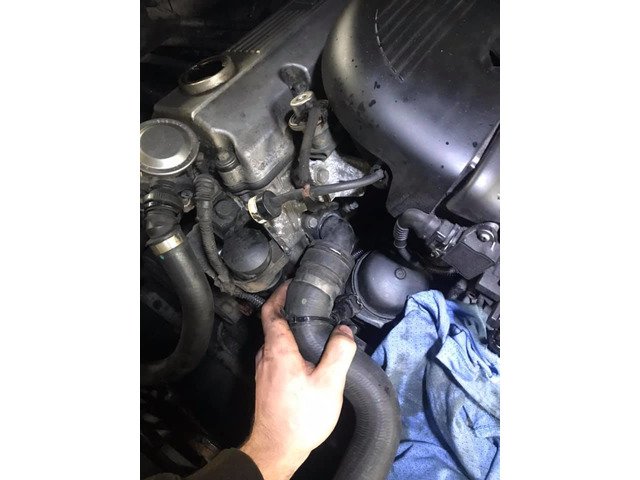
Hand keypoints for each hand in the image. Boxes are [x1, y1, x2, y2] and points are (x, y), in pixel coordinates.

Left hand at [240, 281, 356, 479]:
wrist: (277, 449)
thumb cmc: (300, 418)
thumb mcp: (329, 383)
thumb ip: (339, 352)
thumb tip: (345, 332)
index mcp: (278, 350)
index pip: (272, 311)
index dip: (281, 293)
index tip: (292, 283)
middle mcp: (266, 357)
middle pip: (273, 323)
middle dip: (288, 309)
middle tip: (307, 301)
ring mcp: (263, 371)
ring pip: (275, 341)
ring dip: (289, 329)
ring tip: (310, 326)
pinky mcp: (266, 384)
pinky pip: (276, 356)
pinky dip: (289, 346)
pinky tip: (305, 356)